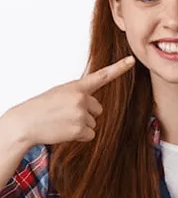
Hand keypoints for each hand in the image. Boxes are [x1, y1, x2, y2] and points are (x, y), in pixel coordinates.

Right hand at [8, 55, 135, 145]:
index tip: (131, 61)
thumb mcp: (60, 94)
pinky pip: (90, 134)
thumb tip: (95, 108)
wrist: (25, 123)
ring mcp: (80, 113)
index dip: (119, 68)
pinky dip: (79, 136)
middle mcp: (81, 98)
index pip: (101, 76)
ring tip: (62, 122)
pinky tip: (64, 131)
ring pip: (93, 123)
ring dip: (80, 125)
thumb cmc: (42, 108)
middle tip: (65, 114)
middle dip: (85, 114)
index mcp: (76, 87)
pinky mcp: (80, 128)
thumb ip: (79, 95)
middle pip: (98, 109)